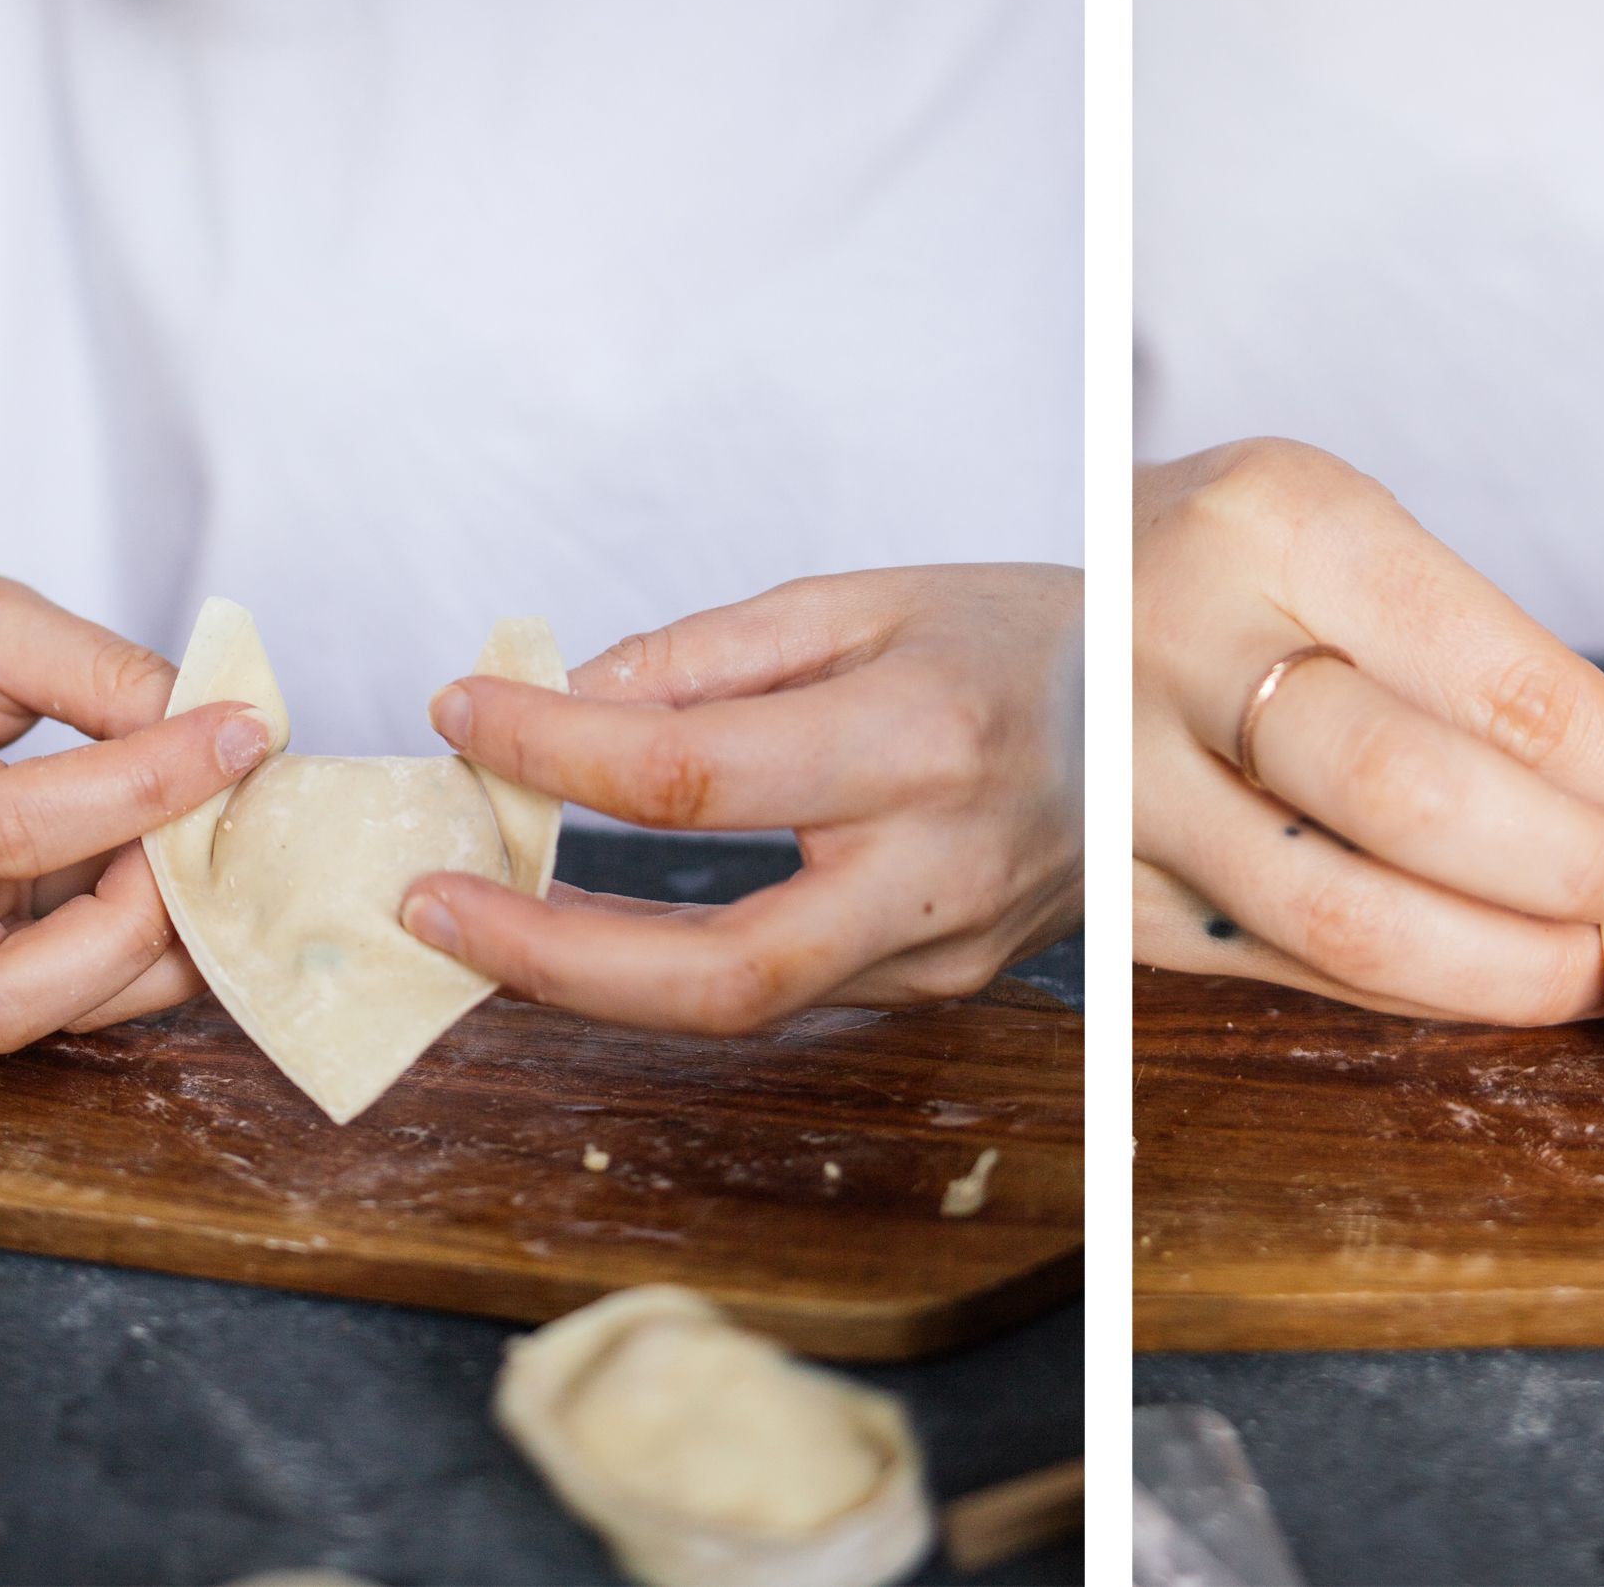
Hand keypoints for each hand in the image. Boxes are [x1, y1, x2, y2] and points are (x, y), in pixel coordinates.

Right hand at [0, 551, 277, 1050]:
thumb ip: (99, 676)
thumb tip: (225, 738)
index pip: (3, 826)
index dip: (143, 790)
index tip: (237, 736)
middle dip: (131, 935)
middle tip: (208, 835)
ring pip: (35, 1014)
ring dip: (152, 952)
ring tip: (213, 841)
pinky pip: (56, 979)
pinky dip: (137, 938)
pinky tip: (183, 856)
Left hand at [391, 563, 1087, 1033]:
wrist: (1172, 717)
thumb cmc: (1020, 639)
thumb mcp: (865, 600)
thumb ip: (709, 656)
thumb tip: (570, 695)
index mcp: (918, 740)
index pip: (691, 774)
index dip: (554, 749)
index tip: (462, 710)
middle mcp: (937, 869)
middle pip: (720, 969)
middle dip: (551, 953)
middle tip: (431, 904)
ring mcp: (945, 950)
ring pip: (740, 1005)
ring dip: (588, 974)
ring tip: (473, 921)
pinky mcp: (941, 986)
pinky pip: (780, 990)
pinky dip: (664, 966)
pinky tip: (584, 926)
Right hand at [1131, 440, 1603, 1024]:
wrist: (1026, 645)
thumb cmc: (1231, 592)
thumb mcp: (1342, 555)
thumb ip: (1486, 668)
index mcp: (1274, 522)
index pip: (1495, 675)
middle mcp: (1180, 637)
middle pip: (1413, 794)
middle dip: (1573, 869)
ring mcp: (1124, 775)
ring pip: (1344, 912)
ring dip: (1504, 963)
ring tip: (1599, 965)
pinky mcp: (1111, 890)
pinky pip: (1290, 965)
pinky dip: (1416, 988)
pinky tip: (1490, 973)